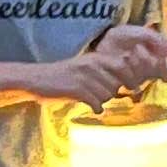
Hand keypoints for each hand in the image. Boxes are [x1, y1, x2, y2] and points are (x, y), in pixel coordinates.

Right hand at [51, 30, 166, 106]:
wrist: (36, 79)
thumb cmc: (62, 77)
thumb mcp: (84, 68)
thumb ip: (103, 72)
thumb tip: (124, 85)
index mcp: (95, 58)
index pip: (123, 66)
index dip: (130, 79)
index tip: (131, 89)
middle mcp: (92, 65)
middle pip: (116, 84)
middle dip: (112, 93)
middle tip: (100, 95)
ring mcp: (84, 77)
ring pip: (107, 95)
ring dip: (101, 100)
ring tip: (89, 99)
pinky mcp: (77, 89)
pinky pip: (97, 102)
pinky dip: (95, 107)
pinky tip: (89, 106)